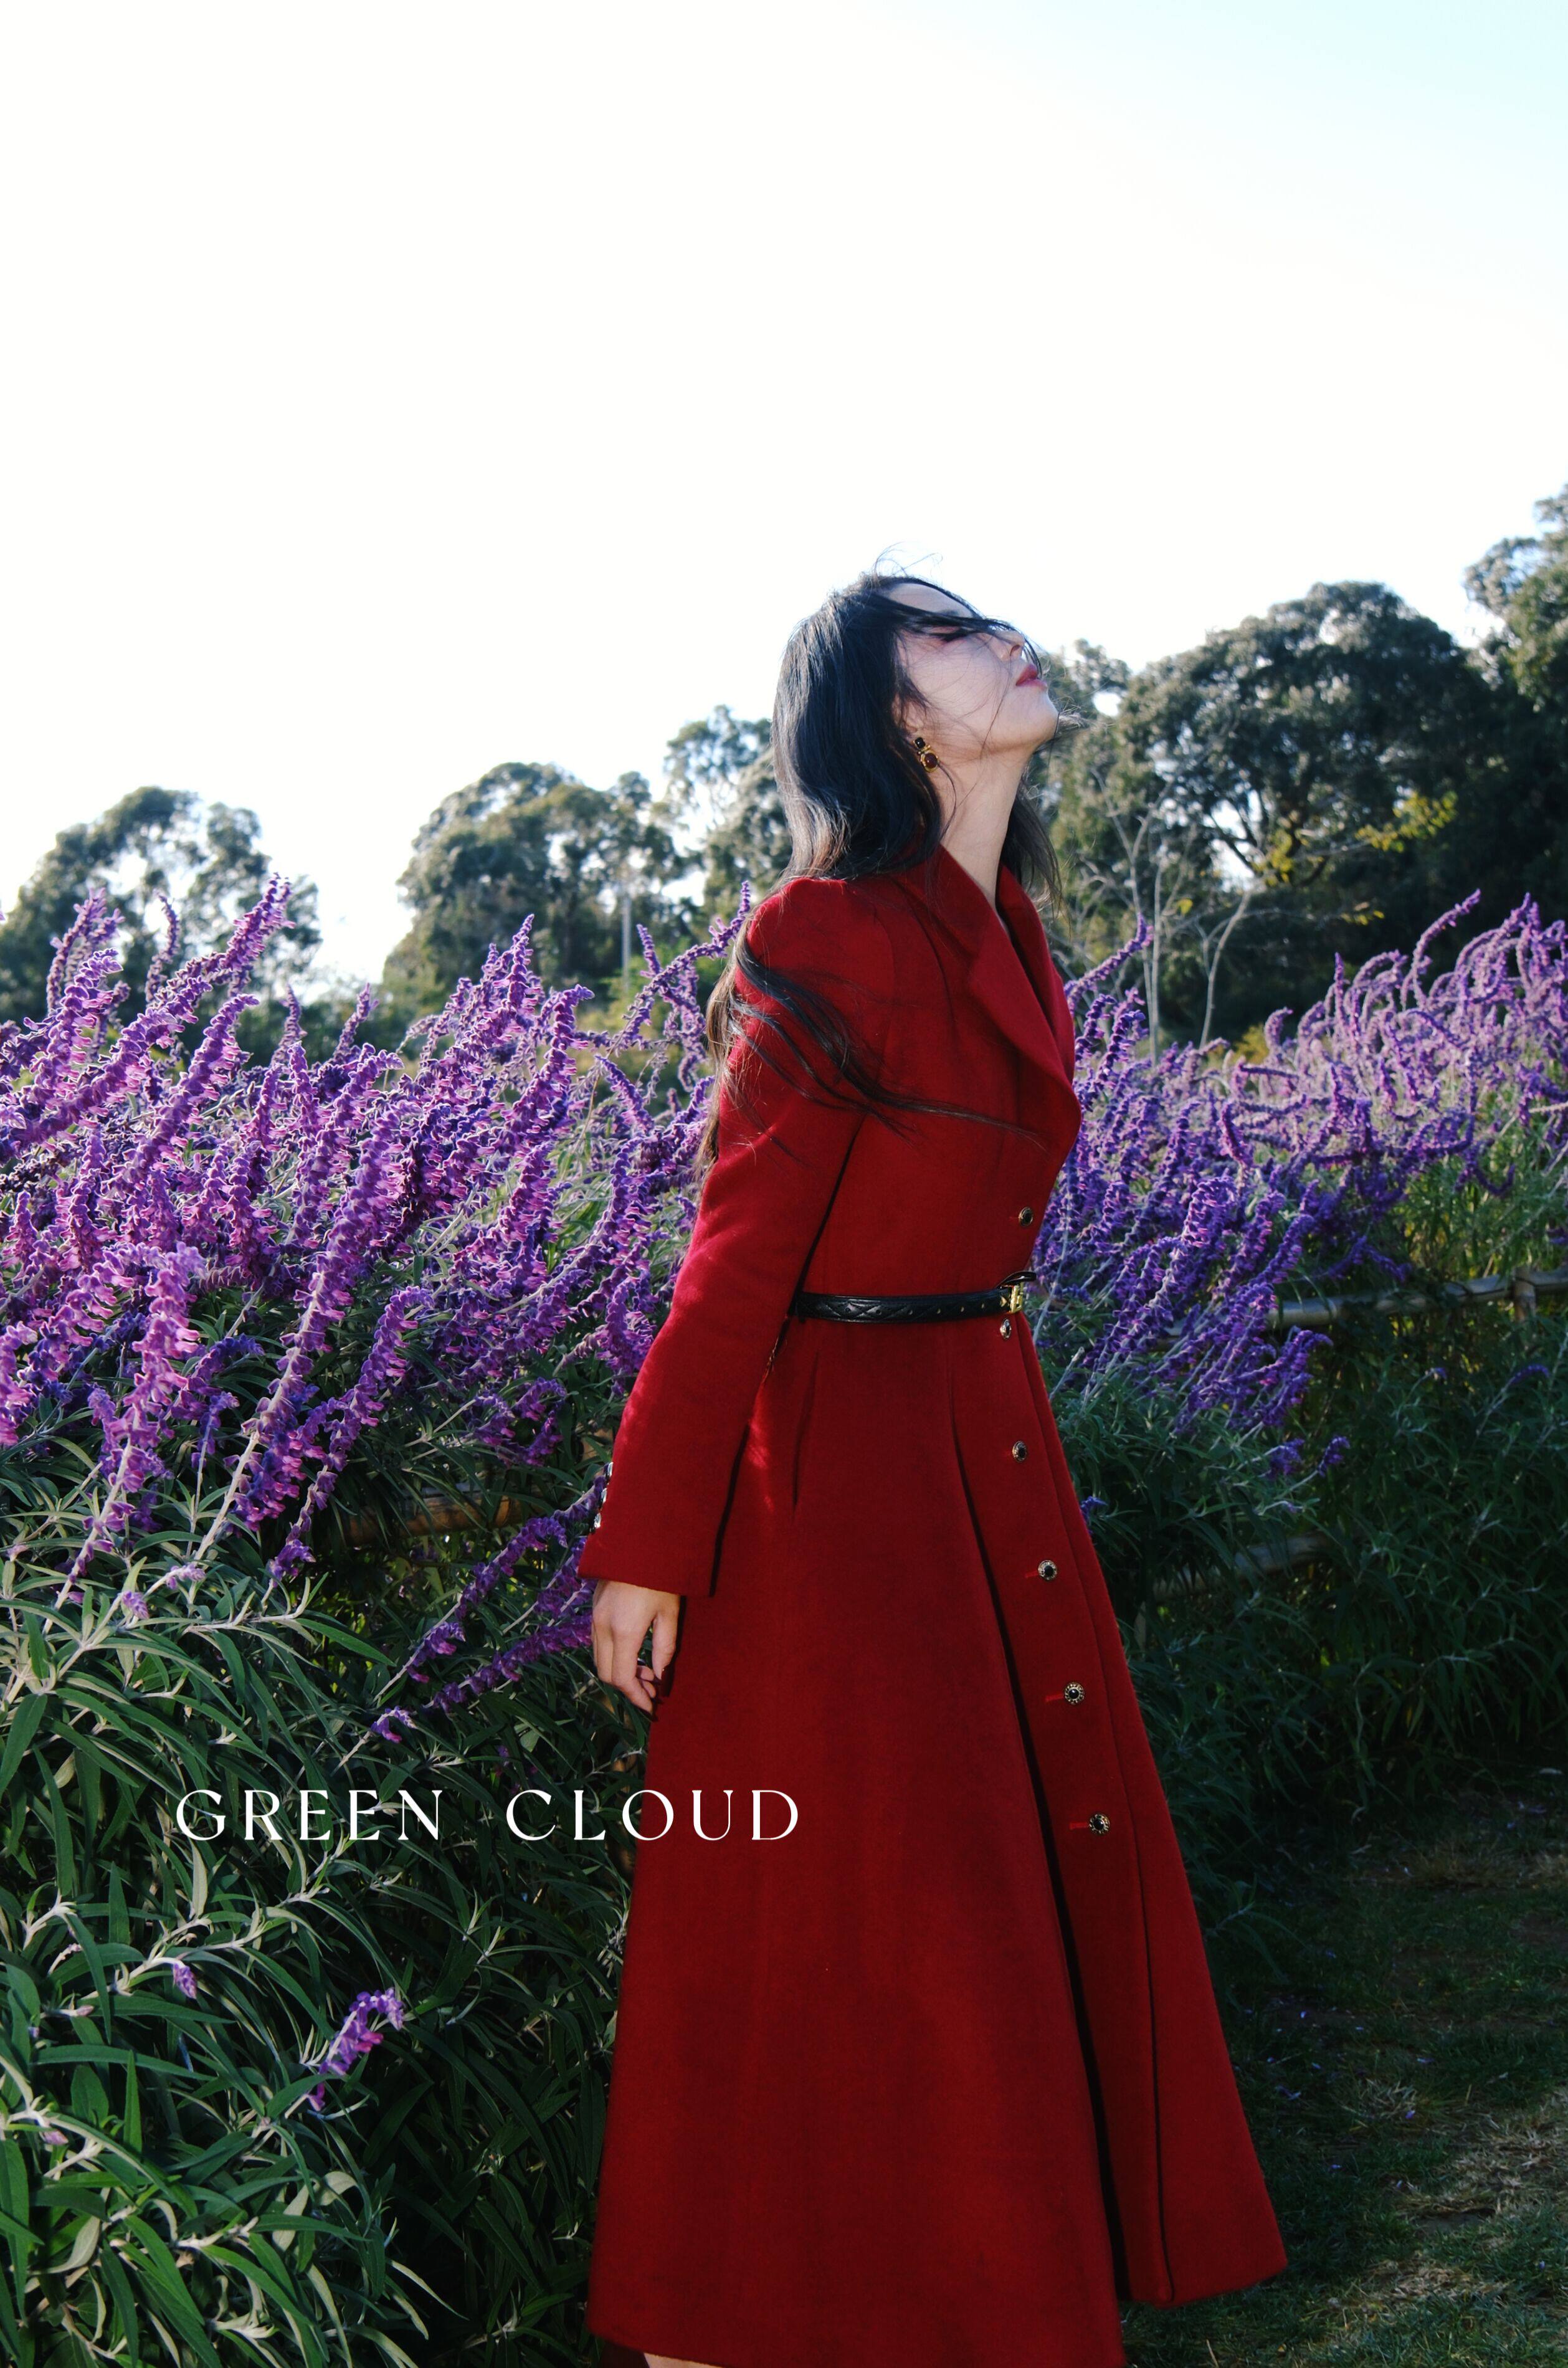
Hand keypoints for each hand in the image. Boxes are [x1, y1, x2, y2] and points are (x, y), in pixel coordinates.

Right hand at [591, 1579, 681, 1713]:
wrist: (638, 1540)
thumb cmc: (661, 1576)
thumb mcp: (670, 1613)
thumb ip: (664, 1647)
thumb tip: (659, 1676)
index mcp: (623, 1631)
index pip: (622, 1678)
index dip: (636, 1697)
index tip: (651, 1706)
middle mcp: (603, 1627)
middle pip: (606, 1673)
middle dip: (627, 1688)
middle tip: (651, 1690)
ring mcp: (594, 1617)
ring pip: (599, 1659)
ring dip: (619, 1672)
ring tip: (645, 1673)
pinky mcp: (594, 1609)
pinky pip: (597, 1643)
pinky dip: (612, 1656)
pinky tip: (632, 1653)